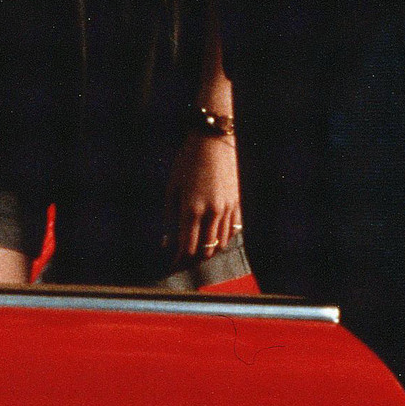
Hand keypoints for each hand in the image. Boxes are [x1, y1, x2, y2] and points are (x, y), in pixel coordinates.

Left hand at [165, 131, 241, 263]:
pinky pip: (233, 230)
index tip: (174, 264)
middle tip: (186, 261)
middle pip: (206, 249)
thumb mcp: (173, 187)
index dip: (180, 259)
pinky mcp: (238, 203)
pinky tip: (215, 237)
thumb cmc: (187, 162)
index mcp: (191, 208)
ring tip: (200, 250)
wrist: (213, 141)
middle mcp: (211, 212)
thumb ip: (169, 216)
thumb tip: (167, 242)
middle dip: (195, 259)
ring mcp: (227, 208)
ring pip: (221, 242)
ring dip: (210, 250)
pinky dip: (224, 238)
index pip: (188, 246)